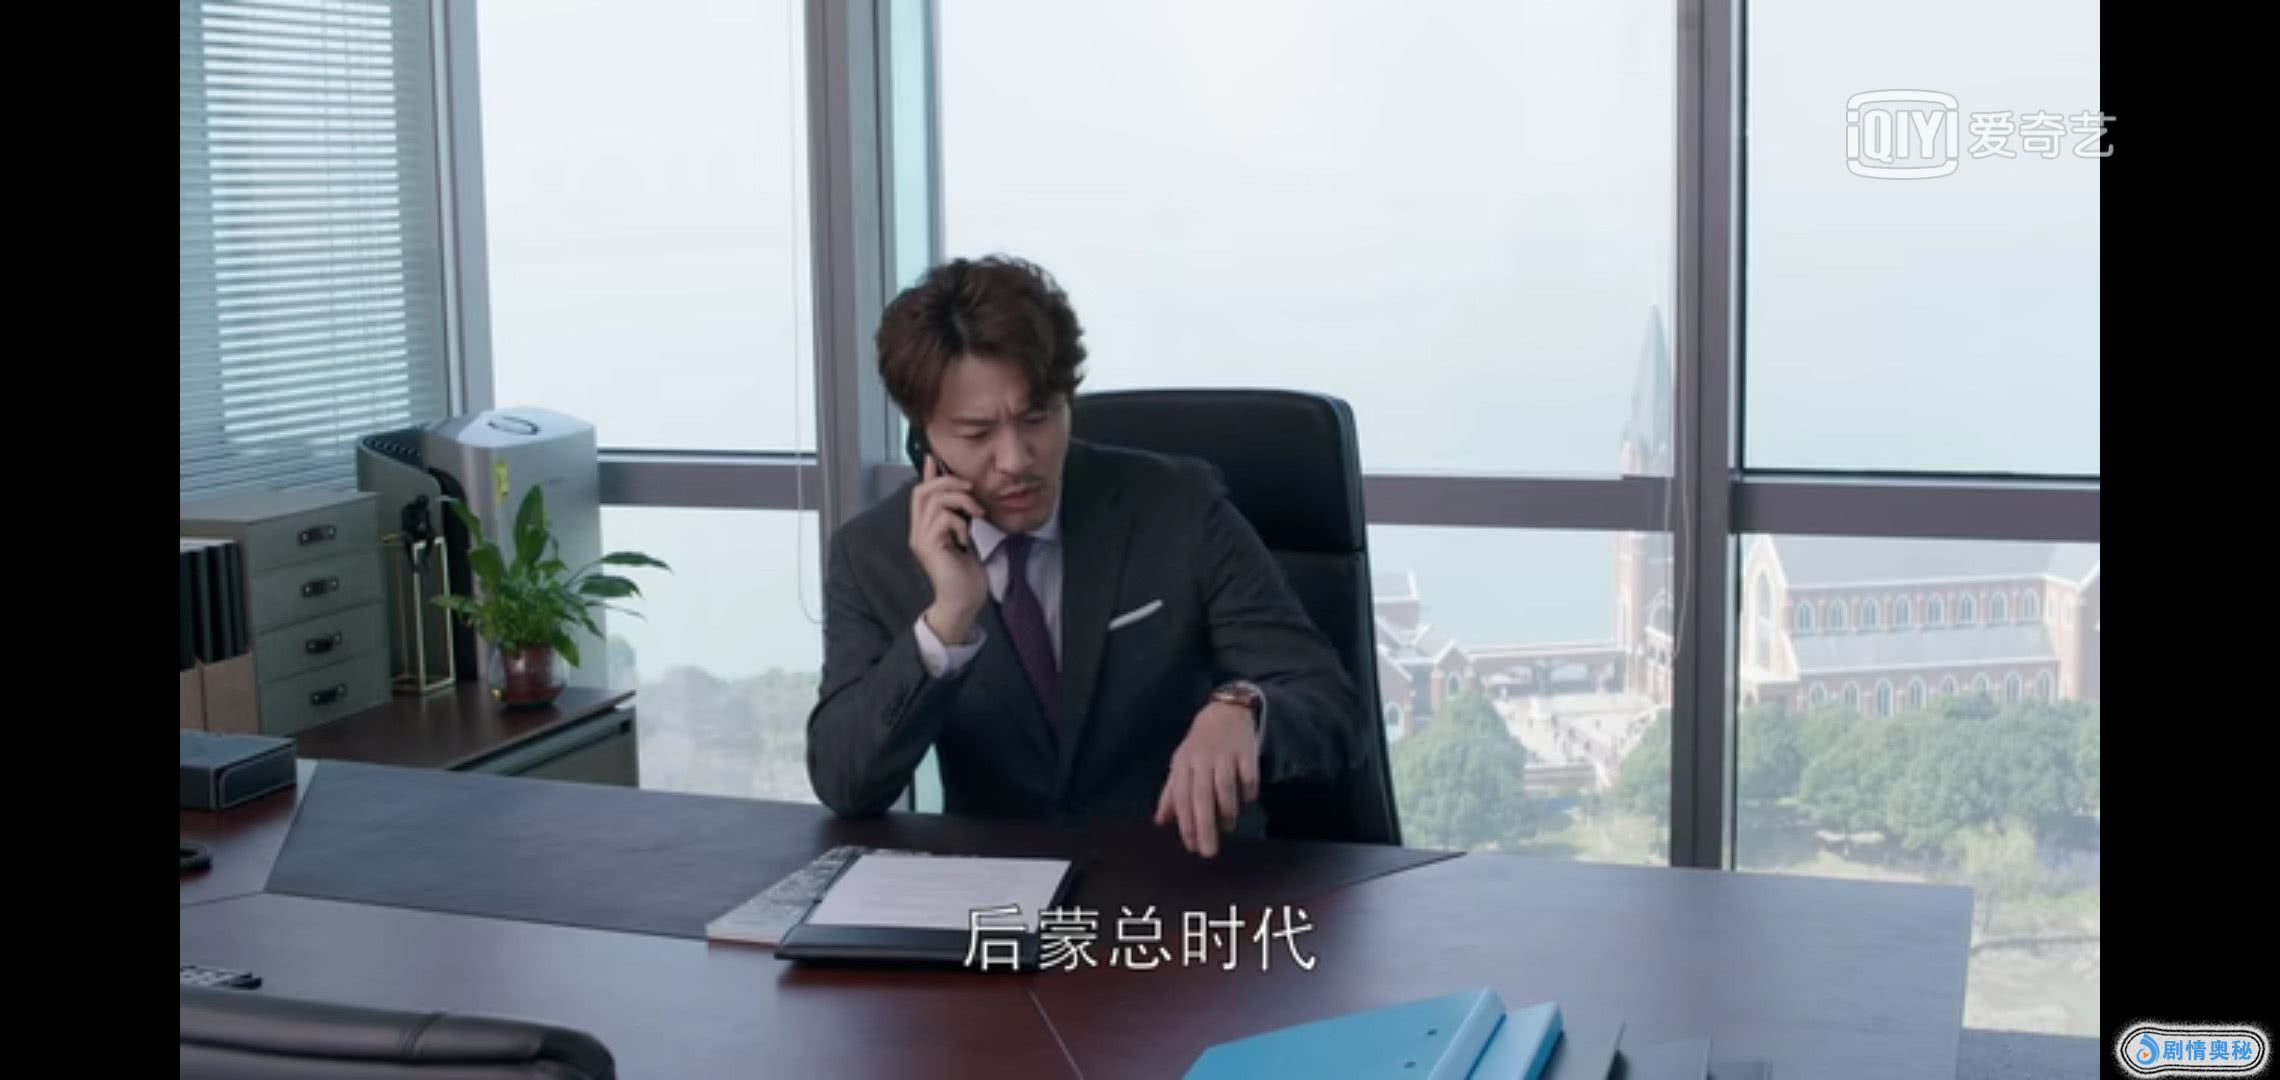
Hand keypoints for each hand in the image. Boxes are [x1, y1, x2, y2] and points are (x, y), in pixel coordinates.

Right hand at [909, 456, 986, 643]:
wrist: (963, 602)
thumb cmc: (966, 573)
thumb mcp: (965, 537)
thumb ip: (960, 517)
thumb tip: (963, 496)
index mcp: (925, 528)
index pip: (920, 493)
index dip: (928, 474)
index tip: (935, 458)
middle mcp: (918, 531)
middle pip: (922, 490)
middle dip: (948, 482)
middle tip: (970, 489)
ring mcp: (921, 539)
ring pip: (933, 500)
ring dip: (960, 501)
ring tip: (976, 514)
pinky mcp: (929, 546)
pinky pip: (942, 518)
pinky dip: (960, 522)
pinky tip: (967, 538)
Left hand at [1152, 702, 1259, 856]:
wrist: (1226, 712)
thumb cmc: (1200, 746)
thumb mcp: (1181, 765)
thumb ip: (1171, 794)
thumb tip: (1159, 822)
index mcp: (1184, 764)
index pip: (1182, 798)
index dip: (1186, 824)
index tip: (1192, 846)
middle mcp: (1202, 759)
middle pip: (1202, 797)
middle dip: (1204, 826)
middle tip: (1208, 852)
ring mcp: (1225, 755)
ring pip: (1225, 787)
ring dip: (1226, 812)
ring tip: (1227, 827)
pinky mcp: (1246, 752)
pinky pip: (1248, 777)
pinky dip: (1247, 793)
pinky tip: (1246, 802)